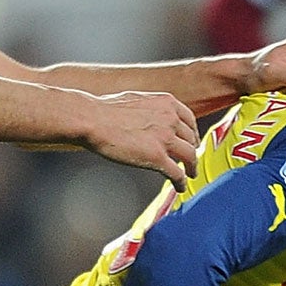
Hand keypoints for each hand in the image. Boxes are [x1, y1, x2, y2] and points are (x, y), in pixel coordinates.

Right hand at [82, 90, 199, 180]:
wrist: (93, 119)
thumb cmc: (105, 110)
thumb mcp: (136, 99)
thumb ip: (150, 108)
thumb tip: (149, 116)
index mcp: (166, 103)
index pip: (189, 120)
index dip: (192, 133)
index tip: (191, 140)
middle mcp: (171, 119)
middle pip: (191, 138)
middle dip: (192, 150)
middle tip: (189, 159)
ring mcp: (165, 139)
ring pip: (190, 156)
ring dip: (192, 167)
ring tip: (190, 175)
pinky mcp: (157, 158)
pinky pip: (177, 173)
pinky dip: (181, 182)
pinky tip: (180, 186)